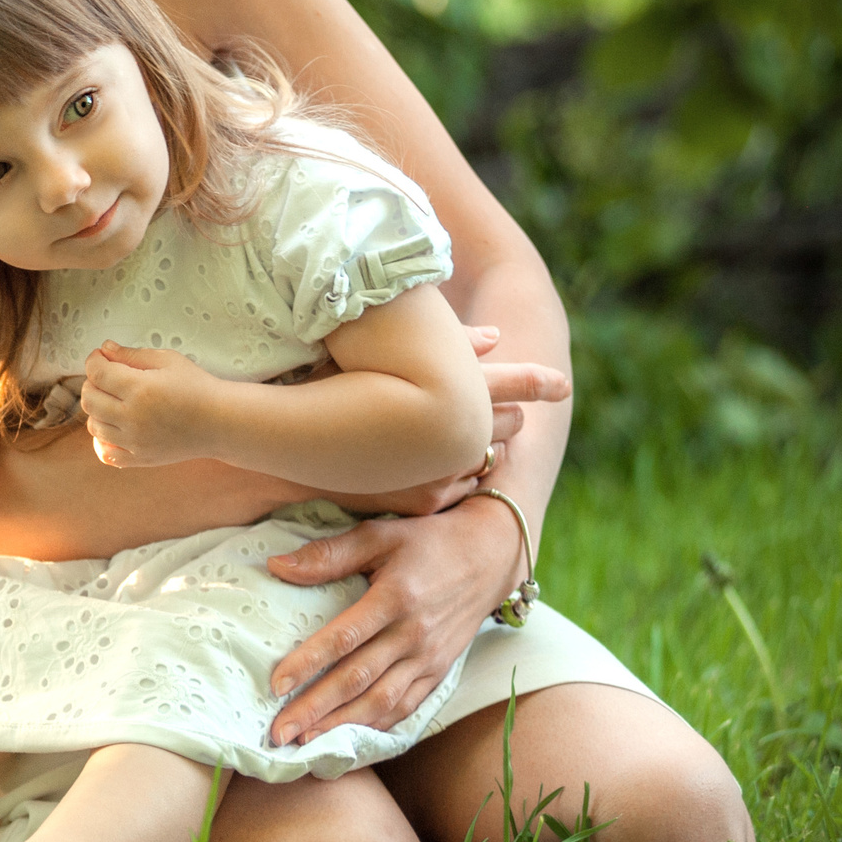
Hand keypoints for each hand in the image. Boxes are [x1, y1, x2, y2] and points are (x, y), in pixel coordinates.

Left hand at [78, 342, 215, 467]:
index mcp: (140, 389)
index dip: (94, 360)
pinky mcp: (140, 459)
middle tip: (108, 376)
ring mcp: (135, 442)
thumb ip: (131, 354)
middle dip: (92, 382)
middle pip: (89, 399)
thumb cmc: (196, 386)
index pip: (97, 373)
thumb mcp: (167, 360)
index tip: (101, 356)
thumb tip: (105, 348)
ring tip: (115, 400)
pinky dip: (102, 439)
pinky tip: (115, 426)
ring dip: (98, 410)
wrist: (220, 422)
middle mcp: (133, 418)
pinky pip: (105, 453)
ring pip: (93, 426)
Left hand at [260, 497, 525, 741]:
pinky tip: (348, 740)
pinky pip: (406, 708)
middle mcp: (413, 635)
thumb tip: (275, 566)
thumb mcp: (379, 535)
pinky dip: (376, 727)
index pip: (344, 638)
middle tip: (278, 733)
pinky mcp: (439, 672)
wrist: (490, 557)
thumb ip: (329, 554)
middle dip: (315, 709)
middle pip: (358, 679)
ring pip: (381, 701)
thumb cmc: (426, 541)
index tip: (276, 685)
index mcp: (394, 599)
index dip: (308, 663)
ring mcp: (429, 658)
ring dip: (342, 727)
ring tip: (305, 744)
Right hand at [323, 325, 570, 515]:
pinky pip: (457, 487)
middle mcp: (449, 440)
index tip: (559, 382)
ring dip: (483, 444)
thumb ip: (447, 344)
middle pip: (500, 424)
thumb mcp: (380, 356)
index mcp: (443, 398)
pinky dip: (455, 472)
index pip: (501, 385)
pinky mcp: (422, 504)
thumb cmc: (320, 390)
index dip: (532, 381)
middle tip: (526, 404)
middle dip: (509, 412)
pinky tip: (446, 463)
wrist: (282, 452)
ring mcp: (438, 476)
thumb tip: (496, 338)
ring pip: (482, 459)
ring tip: (482, 431)